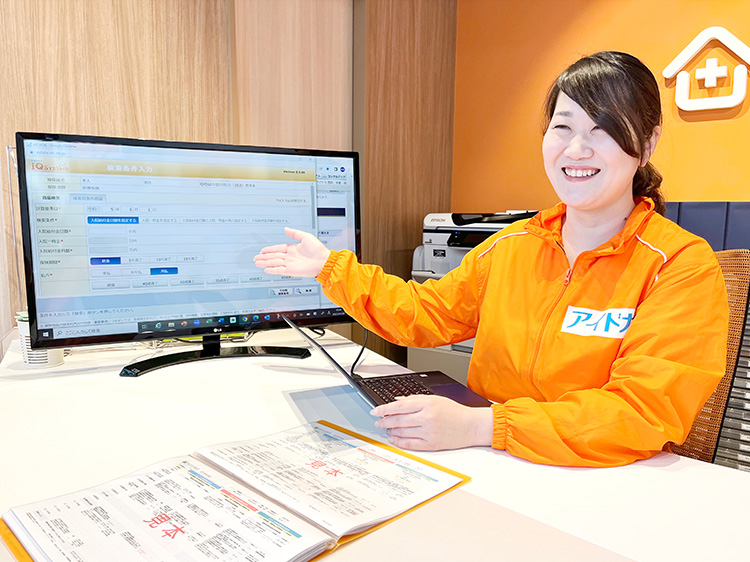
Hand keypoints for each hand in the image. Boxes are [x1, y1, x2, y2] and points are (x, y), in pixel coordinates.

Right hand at [253, 228, 330, 276]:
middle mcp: (290, 256)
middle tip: (256, 258)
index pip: (278, 249)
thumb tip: (286, 229)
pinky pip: (279, 270)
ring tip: (257, 263)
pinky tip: (266, 269)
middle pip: (274, 256)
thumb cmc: (318, 250)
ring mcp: (290, 264)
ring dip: (265, 263)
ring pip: (274, 263)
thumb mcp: (306, 237)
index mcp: (293, 248)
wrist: (323, 261)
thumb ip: (295, 233)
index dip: (269, 249)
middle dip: (264, 257)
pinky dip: (272, 269)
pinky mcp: (291, 271)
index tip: (262, 250)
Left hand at [371, 395, 492, 450]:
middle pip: (398, 420)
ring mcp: (428, 432)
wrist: (471, 426)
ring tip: (386, 429)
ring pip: (402, 432)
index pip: (399, 406)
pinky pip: (410, 444)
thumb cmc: (454, 411)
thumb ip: (414, 400)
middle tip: (378, 422)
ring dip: (391, 431)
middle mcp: (427, 418)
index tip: (375, 411)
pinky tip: (394, 438)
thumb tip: (397, 402)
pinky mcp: (431, 444)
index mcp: (427, 404)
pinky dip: (399, 441)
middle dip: (384, 421)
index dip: (384, 409)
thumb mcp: (435, 399)